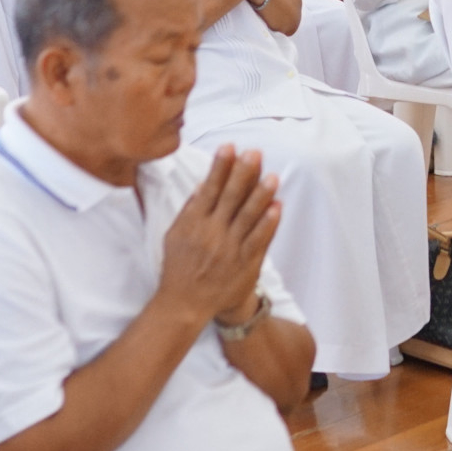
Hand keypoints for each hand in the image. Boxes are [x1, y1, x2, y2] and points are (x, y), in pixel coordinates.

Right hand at [158, 144, 281, 329]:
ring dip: (261, 195)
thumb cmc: (179, 266)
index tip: (229, 146)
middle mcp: (212, 233)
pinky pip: (259, 240)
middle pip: (231, 198)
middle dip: (243, 173)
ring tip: (272, 176)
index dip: (220, 167)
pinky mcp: (245, 263)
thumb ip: (189, 210)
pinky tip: (277, 206)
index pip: (209, 189)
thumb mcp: (175, 236)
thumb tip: (202, 185)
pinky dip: (268, 223)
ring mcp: (230, 248)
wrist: (185, 304)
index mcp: (194, 223)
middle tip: (254, 153)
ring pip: (248, 217)